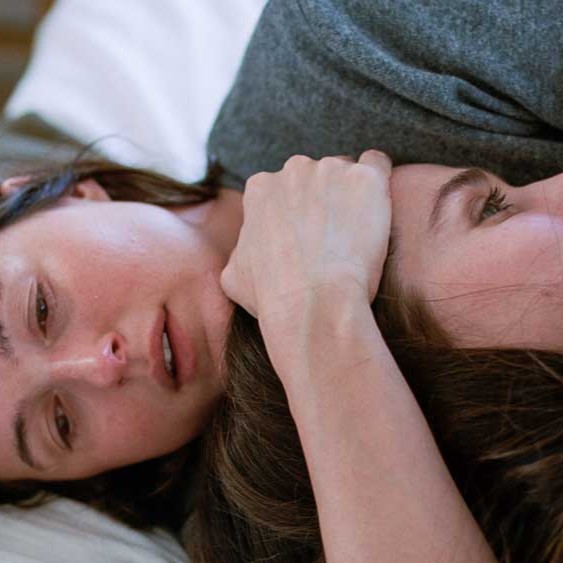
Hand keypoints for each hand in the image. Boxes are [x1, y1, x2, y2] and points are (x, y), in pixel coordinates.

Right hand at [220, 150, 391, 320]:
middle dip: (325, 199)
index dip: (299, 211)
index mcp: (261, 189)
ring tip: (358, 233)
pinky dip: (379, 184)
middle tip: (334, 236)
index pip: (284, 188)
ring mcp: (331, 169)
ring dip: (351, 195)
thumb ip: (243, 250)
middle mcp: (293, 170)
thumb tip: (247, 252)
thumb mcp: (235, 275)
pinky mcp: (365, 179)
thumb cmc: (273, 296)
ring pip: (346, 172)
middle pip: (316, 176)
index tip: (309, 234)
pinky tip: (378, 209)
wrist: (313, 303)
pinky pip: (377, 164)